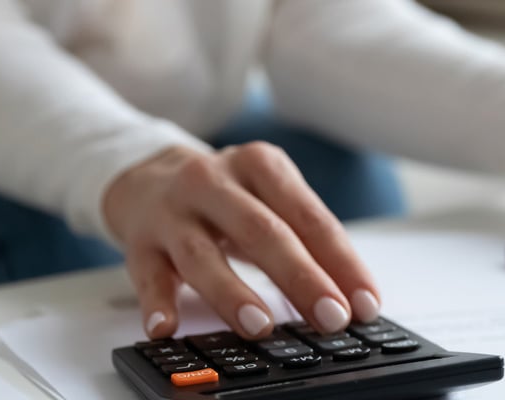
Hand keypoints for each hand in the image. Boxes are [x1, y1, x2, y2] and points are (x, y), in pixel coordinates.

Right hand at [103, 142, 380, 338]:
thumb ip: (307, 241)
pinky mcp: (139, 241)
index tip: (364, 303)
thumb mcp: (270, 200)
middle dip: (300, 278)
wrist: (146, 176)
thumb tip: (351, 296)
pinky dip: (158, 302)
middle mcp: (214, 181)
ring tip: (260, 326)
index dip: (341, 262)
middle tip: (331, 317)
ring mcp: (172, 211)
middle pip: (262, 232)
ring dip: (232, 294)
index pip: (310, 217)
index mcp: (261, 165)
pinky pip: (147, 275)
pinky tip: (167, 328)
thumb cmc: (227, 196)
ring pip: (202, 255)